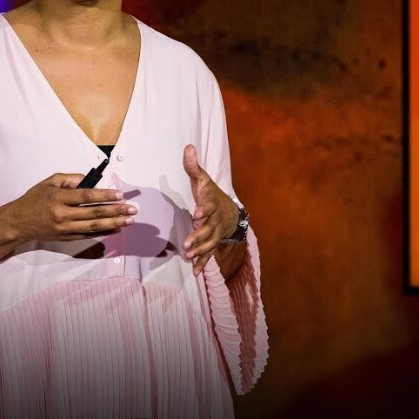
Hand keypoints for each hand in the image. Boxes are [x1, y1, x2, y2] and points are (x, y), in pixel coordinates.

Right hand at [0, 173, 137, 242]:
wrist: (19, 223)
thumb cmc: (34, 199)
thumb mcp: (49, 182)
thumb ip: (70, 178)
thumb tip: (90, 180)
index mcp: (58, 198)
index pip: (86, 196)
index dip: (105, 195)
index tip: (120, 194)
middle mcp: (63, 215)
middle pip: (94, 213)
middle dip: (116, 210)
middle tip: (132, 209)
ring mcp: (65, 229)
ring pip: (94, 226)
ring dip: (114, 223)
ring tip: (129, 220)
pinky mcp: (67, 238)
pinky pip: (89, 235)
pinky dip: (103, 232)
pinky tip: (116, 228)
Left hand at [181, 144, 239, 275]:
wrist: (232, 212)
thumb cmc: (211, 194)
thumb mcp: (203, 179)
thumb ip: (193, 166)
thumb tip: (188, 147)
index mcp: (211, 203)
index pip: (209, 206)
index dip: (203, 209)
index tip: (196, 214)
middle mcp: (215, 220)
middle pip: (208, 228)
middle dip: (198, 236)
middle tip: (187, 244)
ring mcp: (216, 233)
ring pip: (209, 243)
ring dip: (200, 251)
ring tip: (188, 257)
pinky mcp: (213, 243)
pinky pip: (209, 254)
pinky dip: (203, 263)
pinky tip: (195, 272)